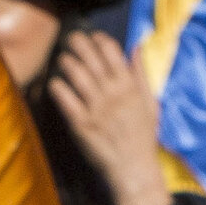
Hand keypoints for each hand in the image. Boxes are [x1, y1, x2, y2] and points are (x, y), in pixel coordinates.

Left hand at [46, 28, 171, 204]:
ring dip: (67, 62)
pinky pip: (65, 99)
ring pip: (76, 75)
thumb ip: (141, 74)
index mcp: (130, 88)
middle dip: (79, 44)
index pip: (113, 53)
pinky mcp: (80, 123)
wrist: (133, 167)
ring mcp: (95, 109)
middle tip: (71, 38)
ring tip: (63, 58)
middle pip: (91, 59)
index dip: (101, 40)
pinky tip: (55, 82)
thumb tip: (136, 48)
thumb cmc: (143, 136)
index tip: (94, 37)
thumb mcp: (150, 103)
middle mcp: (112, 95)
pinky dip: (58, 87)